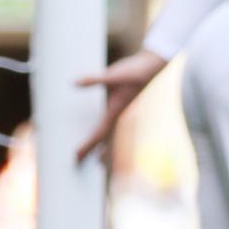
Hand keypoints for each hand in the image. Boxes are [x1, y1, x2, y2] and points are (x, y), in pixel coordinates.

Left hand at [75, 48, 165, 165]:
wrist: (153, 65)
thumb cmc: (135, 71)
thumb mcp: (115, 74)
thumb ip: (95, 79)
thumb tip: (75, 83)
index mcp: (117, 111)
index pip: (99, 134)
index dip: (87, 146)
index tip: (76, 156)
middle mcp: (119, 114)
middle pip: (106, 140)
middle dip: (95, 152)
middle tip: (84, 164)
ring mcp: (122, 111)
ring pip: (110, 134)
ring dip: (103, 146)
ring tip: (99, 159)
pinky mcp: (122, 105)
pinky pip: (112, 123)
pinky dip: (106, 133)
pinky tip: (104, 135)